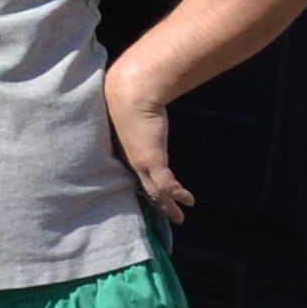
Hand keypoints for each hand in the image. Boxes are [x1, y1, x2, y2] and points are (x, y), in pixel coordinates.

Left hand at [103, 53, 191, 223]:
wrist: (131, 90)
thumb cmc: (127, 92)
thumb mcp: (128, 106)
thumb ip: (133, 110)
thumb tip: (138, 102)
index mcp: (118, 148)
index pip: (129, 170)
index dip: (137, 181)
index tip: (143, 188)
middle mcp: (126, 159)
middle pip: (140, 186)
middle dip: (151, 200)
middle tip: (159, 212)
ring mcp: (139, 163)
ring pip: (155, 191)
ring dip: (168, 205)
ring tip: (178, 217)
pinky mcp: (152, 161)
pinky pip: (167, 186)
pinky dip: (178, 197)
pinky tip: (188, 203)